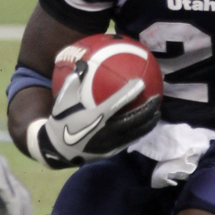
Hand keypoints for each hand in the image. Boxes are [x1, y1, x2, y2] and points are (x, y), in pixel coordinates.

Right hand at [36, 71, 160, 167]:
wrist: (56, 149)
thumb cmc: (60, 121)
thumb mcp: (63, 100)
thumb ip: (74, 82)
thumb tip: (82, 63)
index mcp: (95, 116)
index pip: (117, 102)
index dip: (130, 92)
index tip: (141, 82)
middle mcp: (105, 131)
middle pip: (133, 120)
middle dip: (147, 109)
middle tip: (156, 99)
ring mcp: (110, 143)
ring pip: (134, 133)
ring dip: (148, 123)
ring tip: (157, 114)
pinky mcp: (111, 152)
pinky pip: (129, 141)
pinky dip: (139, 133)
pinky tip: (145, 126)